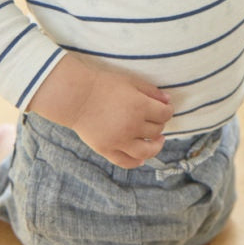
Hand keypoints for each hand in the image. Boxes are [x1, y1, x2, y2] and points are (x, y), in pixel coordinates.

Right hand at [28, 54, 173, 167]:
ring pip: (146, 151)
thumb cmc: (103, 85)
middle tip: (157, 119)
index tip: (166, 108)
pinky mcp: (106, 150)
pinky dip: (136, 162)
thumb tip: (168, 101)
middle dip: (160, 124)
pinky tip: (142, 158)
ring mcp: (119, 140)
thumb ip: (151, 92)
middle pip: (156, 130)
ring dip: (156, 147)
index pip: (164, 114)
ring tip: (157, 142)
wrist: (76, 96)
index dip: (168, 110)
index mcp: (140, 107)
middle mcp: (132, 126)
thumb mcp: (130, 82)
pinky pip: (126, 162)